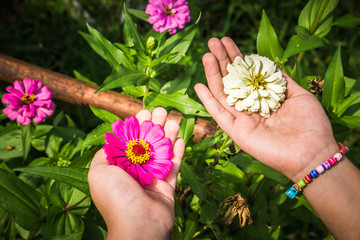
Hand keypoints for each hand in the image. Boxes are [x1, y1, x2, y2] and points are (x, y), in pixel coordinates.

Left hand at [88, 107, 184, 239]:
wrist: (138, 224)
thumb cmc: (116, 196)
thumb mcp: (98, 171)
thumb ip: (104, 154)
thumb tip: (111, 140)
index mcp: (119, 167)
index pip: (129, 141)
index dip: (136, 126)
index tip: (144, 112)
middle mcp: (136, 170)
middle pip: (147, 143)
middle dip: (154, 125)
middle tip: (161, 110)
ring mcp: (153, 177)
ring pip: (162, 151)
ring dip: (168, 134)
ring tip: (173, 119)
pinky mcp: (168, 185)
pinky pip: (174, 165)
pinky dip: (178, 152)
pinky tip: (181, 138)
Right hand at [195, 37, 337, 181]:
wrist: (312, 152)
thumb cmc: (311, 123)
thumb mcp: (299, 94)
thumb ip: (281, 79)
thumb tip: (269, 63)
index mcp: (264, 97)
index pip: (246, 74)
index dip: (237, 57)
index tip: (227, 41)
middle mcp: (251, 107)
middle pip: (231, 81)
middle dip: (222, 61)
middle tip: (212, 42)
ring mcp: (243, 120)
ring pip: (222, 94)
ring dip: (213, 75)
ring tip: (207, 55)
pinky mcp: (237, 132)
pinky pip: (219, 115)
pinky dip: (208, 101)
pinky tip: (199, 85)